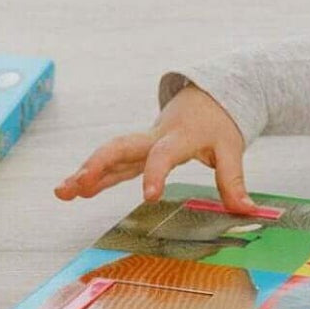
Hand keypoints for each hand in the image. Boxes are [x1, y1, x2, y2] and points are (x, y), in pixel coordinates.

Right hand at [53, 83, 260, 211]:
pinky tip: (74, 190)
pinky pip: (112, 163)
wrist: (206, 96)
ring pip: (109, 155)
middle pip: (120, 148)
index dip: (155, 174)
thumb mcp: (232, 149)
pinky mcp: (137, 151)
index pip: (163, 155)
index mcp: (178, 137)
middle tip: (78, 185)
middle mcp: (153, 138)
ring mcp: (141, 144)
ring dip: (85, 172)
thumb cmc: (219, 123)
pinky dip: (93, 175)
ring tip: (62, 192)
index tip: (148, 197)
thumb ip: (234, 181)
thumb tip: (248, 212)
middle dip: (98, 166)